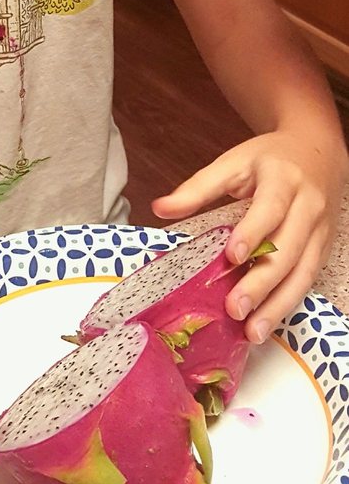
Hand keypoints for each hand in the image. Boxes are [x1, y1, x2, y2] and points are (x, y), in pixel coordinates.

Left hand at [152, 131, 347, 343]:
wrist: (319, 152)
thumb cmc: (270, 159)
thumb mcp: (234, 162)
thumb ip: (199, 187)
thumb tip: (160, 207)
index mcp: (283, 179)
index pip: (270, 208)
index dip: (253, 233)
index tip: (232, 256)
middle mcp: (308, 206)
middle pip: (288, 249)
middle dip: (262, 282)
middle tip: (235, 308)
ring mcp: (320, 231)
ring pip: (303, 272)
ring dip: (278, 305)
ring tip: (252, 331)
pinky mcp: (323, 249)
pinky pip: (308, 281)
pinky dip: (287, 304)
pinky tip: (266, 321)